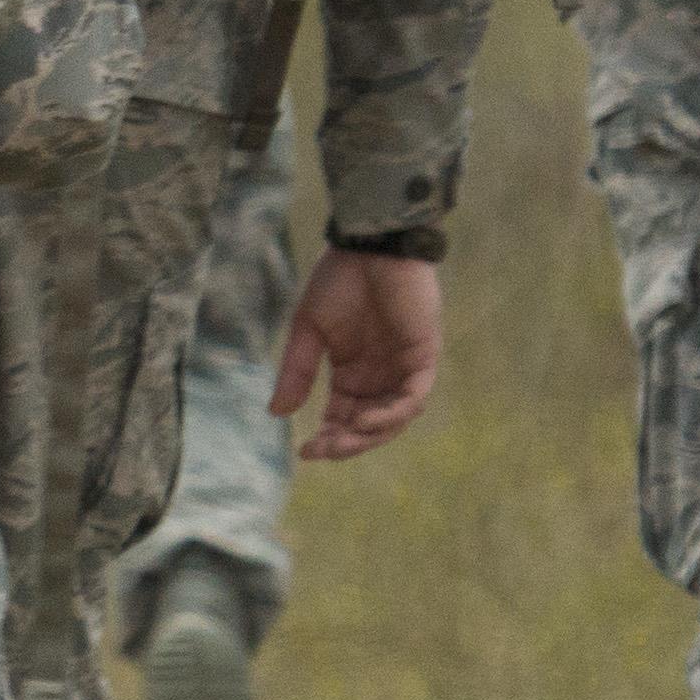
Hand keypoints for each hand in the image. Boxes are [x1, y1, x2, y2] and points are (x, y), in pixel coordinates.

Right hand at [271, 246, 443, 462]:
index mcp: (352, 373)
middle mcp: (379, 376)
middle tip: (322, 451)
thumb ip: (297, 372)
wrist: (370, 247)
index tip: (305, 452)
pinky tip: (366, 419)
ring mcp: (403, 368)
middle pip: (368, 425)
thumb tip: (276, 413)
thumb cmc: (339, 281)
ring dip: (370, 435)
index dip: (327, 438)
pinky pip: (414, 396)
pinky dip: (393, 413)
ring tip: (342, 440)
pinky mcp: (423, 356)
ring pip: (393, 418)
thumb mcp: (308, 331)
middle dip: (347, 443)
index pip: (342, 418)